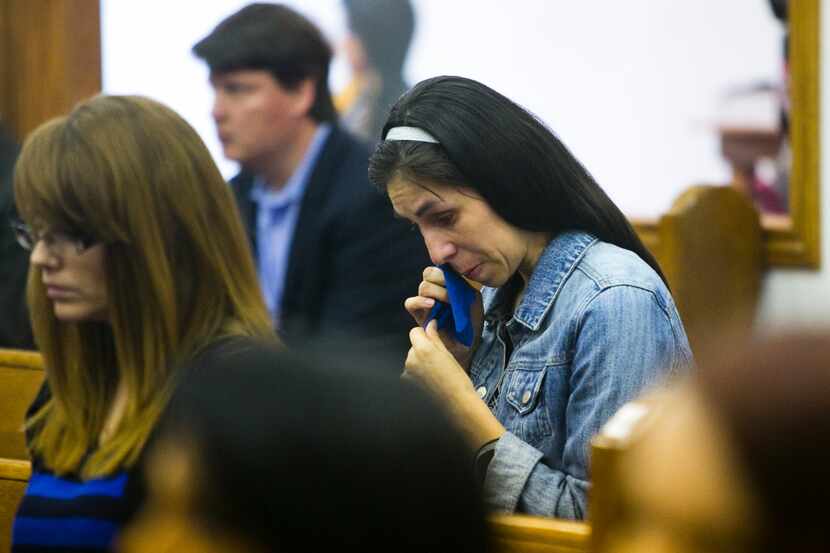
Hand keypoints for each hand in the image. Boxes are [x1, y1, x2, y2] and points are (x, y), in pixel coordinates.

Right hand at [404, 266, 483, 369]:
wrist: (467, 343)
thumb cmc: (471, 321)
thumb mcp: (473, 299)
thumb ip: (463, 285)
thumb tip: (451, 278)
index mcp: (447, 284)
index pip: (439, 268)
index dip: (445, 270)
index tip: (455, 279)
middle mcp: (434, 291)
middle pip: (428, 273)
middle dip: (440, 279)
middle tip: (452, 290)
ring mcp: (426, 302)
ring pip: (422, 287)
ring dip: (436, 291)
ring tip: (447, 301)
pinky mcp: (419, 315)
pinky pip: (410, 303)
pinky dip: (419, 301)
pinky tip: (431, 305)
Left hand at [404, 320, 504, 447]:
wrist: (457, 404)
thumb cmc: (456, 380)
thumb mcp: (447, 354)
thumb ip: (435, 337)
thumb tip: (430, 324)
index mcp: (422, 349)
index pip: (414, 332)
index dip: (423, 334)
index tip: (432, 341)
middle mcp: (411, 359)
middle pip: (413, 347)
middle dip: (422, 350)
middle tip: (438, 360)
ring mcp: (407, 373)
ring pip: (412, 360)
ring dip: (420, 363)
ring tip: (435, 373)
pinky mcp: (407, 384)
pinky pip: (411, 373)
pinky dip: (417, 375)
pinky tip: (429, 382)